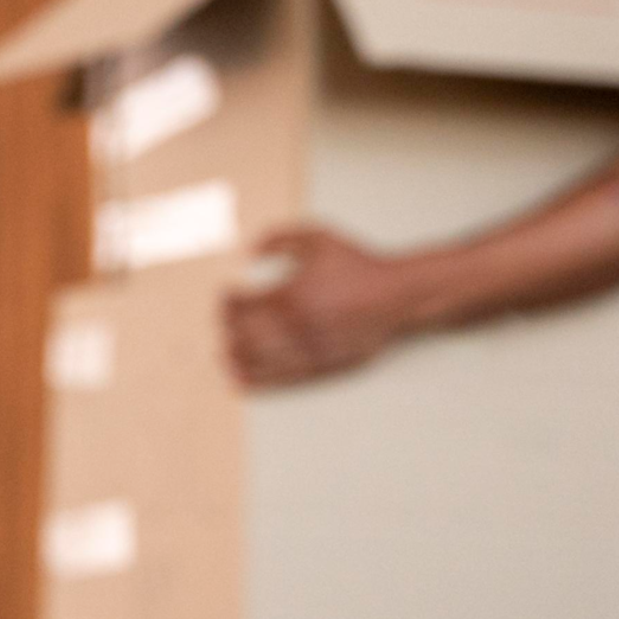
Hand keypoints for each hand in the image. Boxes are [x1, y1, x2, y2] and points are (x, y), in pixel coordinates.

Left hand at [221, 225, 427, 386]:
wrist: (396, 294)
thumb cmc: (357, 264)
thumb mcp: (317, 237)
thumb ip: (278, 238)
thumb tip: (248, 252)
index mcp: (291, 294)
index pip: (243, 305)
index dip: (225, 302)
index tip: (225, 295)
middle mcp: (297, 326)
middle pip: (245, 336)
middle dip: (227, 331)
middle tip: (222, 325)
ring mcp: (310, 349)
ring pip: (260, 361)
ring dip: (235, 360)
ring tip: (222, 359)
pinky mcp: (323, 366)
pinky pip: (282, 377)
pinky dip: (258, 380)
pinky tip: (242, 381)